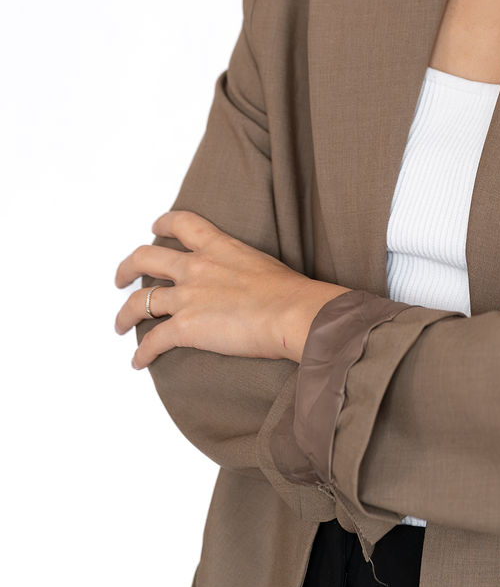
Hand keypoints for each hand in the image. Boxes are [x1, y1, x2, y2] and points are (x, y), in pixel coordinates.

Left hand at [113, 209, 342, 368]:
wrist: (292, 312)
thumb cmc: (291, 293)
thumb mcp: (264, 264)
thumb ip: (243, 269)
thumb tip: (250, 286)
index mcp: (218, 247)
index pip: (182, 224)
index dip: (164, 224)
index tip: (156, 228)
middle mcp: (195, 267)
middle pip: (144, 258)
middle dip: (127, 269)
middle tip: (121, 278)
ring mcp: (187, 297)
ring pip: (139, 302)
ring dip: (124, 316)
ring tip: (120, 325)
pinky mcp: (185, 328)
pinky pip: (152, 342)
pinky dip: (142, 354)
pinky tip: (138, 362)